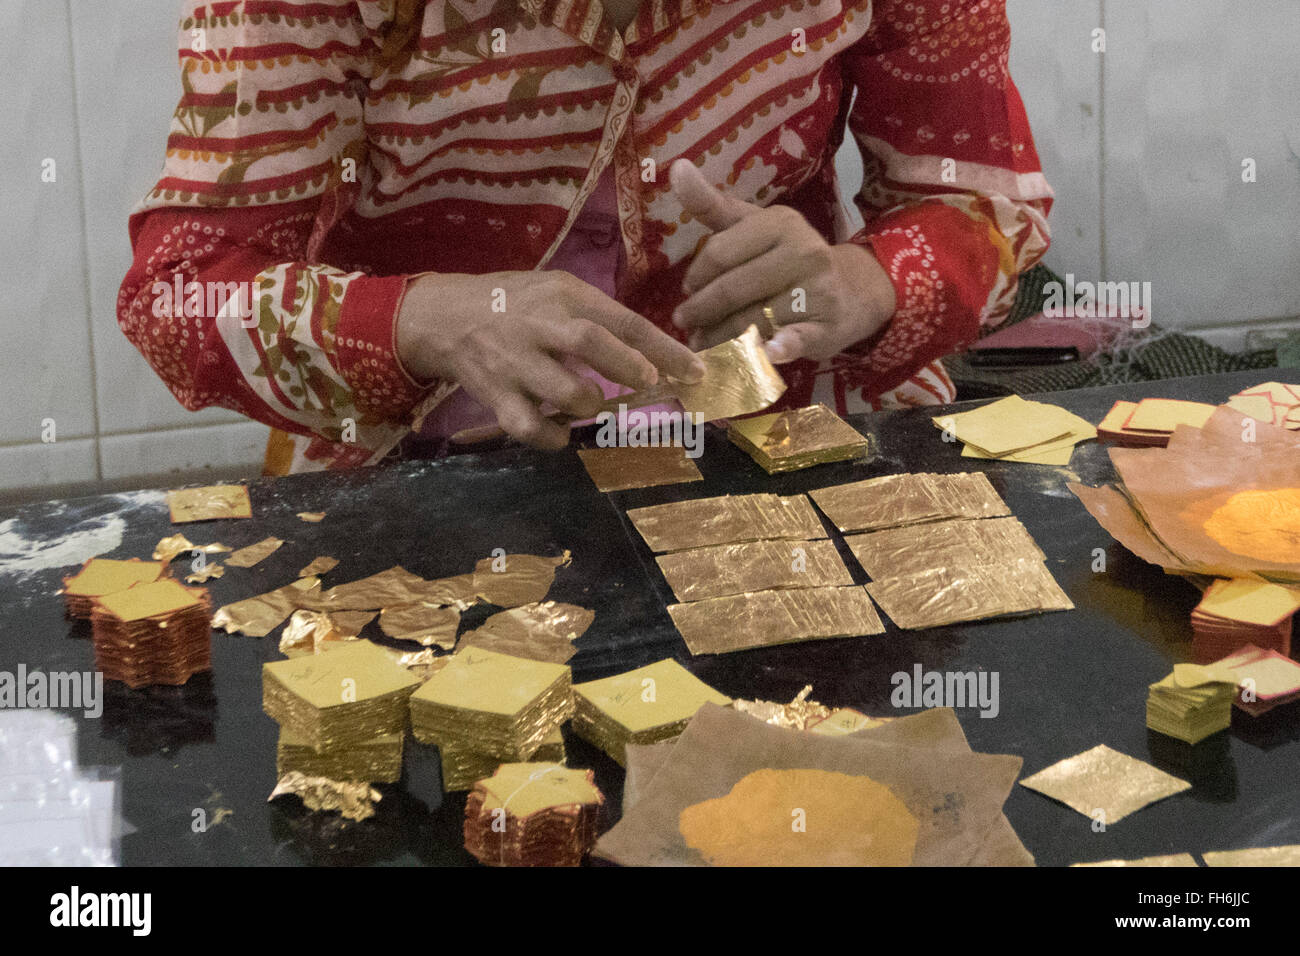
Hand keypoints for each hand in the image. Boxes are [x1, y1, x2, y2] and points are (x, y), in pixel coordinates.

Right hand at [397, 270, 705, 448]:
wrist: (444, 316)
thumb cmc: (515, 304)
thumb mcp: (557, 291)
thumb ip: (599, 317)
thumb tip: (656, 355)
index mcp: (563, 296)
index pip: (623, 320)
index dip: (664, 348)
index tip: (695, 371)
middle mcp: (540, 326)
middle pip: (590, 343)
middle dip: (628, 367)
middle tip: (649, 382)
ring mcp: (516, 362)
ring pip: (563, 391)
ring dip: (589, 404)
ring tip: (592, 403)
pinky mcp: (495, 395)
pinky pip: (529, 427)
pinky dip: (552, 438)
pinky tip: (560, 433)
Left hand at [669, 158, 896, 363]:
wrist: (850, 292)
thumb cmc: (788, 258)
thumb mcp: (753, 227)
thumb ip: (712, 203)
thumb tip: (676, 167)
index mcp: (781, 223)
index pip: (721, 252)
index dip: (696, 277)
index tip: (686, 290)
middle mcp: (804, 252)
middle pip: (733, 288)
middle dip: (702, 311)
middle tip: (686, 325)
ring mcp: (818, 291)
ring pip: (751, 320)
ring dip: (719, 339)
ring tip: (702, 345)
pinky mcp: (827, 327)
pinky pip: (798, 338)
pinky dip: (783, 347)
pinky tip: (769, 353)